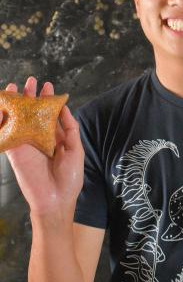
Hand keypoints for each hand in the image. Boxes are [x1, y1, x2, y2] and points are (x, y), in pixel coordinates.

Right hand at [1, 77, 83, 218]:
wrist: (55, 200)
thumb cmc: (69, 178)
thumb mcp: (76, 150)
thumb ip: (70, 129)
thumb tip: (64, 108)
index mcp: (54, 137)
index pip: (49, 114)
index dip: (47, 100)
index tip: (47, 86)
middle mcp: (39, 138)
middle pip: (32, 112)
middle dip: (31, 96)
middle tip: (31, 81)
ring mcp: (25, 143)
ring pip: (17, 118)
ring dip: (15, 102)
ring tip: (14, 86)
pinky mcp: (14, 150)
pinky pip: (4, 131)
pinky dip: (1, 118)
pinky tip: (2, 104)